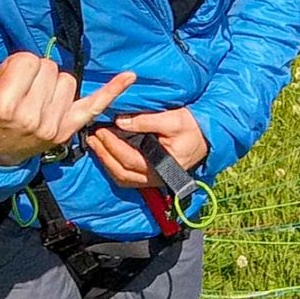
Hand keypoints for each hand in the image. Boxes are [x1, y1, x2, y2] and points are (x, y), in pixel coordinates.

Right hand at [0, 32, 133, 167]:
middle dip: (33, 73)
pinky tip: (129, 76)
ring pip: (67, 81)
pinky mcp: (68, 130)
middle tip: (18, 91)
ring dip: (52, 84)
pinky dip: (112, 92)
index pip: (26, 61)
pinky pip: (94, 106)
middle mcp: (32, 117)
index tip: (4, 81)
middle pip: (48, 68)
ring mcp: (53, 126)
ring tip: (33, 98)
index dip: (15, 66)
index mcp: (5, 103)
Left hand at [90, 108, 208, 189]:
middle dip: (104, 154)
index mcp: (162, 166)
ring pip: (122, 177)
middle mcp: (155, 177)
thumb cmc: (192, 127)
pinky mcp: (149, 176)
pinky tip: (105, 152)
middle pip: (121, 172)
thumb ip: (146, 120)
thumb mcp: (173, 119)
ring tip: (95, 143)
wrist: (207, 138)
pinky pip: (126, 176)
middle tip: (92, 136)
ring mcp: (151, 180)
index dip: (112, 146)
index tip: (101, 130)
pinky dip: (113, 165)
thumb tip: (120, 120)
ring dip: (106, 161)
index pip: (129, 159)